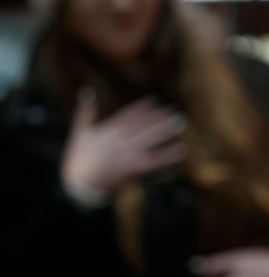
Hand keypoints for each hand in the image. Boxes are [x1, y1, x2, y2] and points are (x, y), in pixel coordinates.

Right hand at [61, 91, 185, 198]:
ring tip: (181, 123)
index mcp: (109, 130)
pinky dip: (168, 156)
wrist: (79, 185)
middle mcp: (121, 139)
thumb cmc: (79, 159)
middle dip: (159, 117)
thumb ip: (87, 111)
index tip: (154, 100)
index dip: (142, 107)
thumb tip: (87, 91)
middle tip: (175, 110)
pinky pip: (155, 160)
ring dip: (166, 130)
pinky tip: (181, 151)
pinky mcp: (133, 167)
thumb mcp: (81, 132)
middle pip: (144, 125)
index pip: (129, 115)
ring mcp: (128, 153)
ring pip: (151, 139)